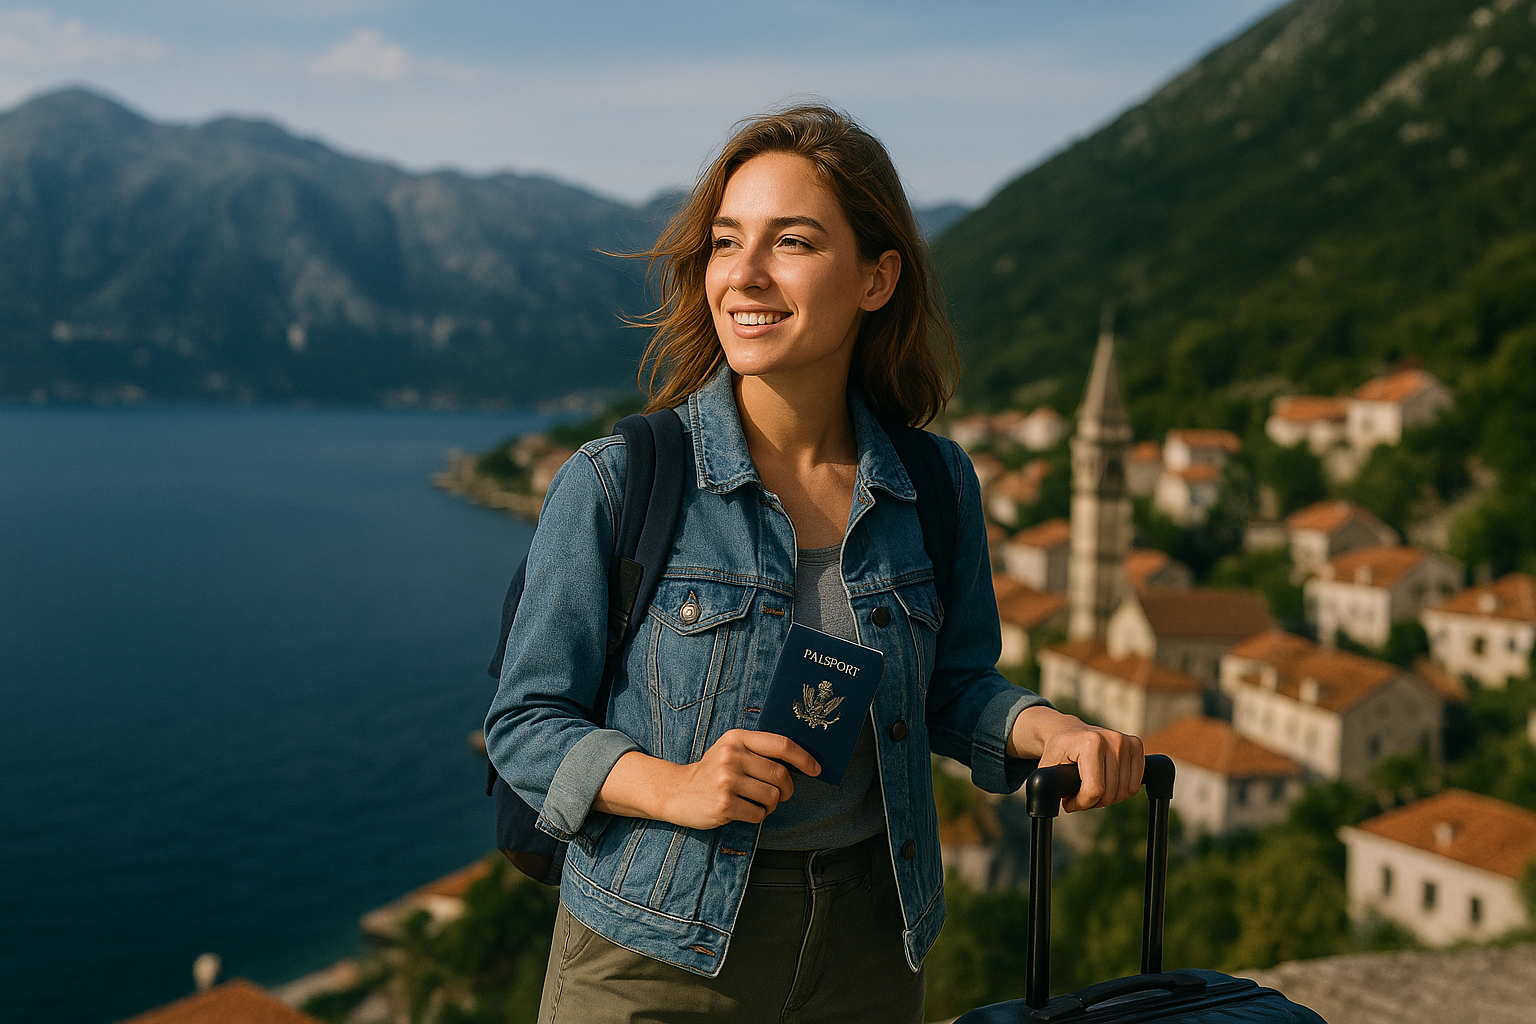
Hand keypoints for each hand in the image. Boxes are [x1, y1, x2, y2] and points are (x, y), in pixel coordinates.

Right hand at [667, 730, 821, 827]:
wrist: (677, 791)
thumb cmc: (712, 771)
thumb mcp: (731, 749)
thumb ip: (758, 750)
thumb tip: (801, 761)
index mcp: (737, 738)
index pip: (781, 744)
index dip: (803, 758)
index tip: (815, 769)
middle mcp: (732, 756)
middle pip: (780, 775)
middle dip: (787, 789)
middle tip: (781, 794)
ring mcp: (727, 780)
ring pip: (772, 797)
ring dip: (772, 805)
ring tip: (758, 803)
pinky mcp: (724, 804)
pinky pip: (759, 814)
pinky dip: (759, 816)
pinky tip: (745, 810)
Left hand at [1008, 706, 1144, 812]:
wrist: (1068, 731)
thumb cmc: (1057, 752)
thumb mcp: (1047, 768)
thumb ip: (1049, 785)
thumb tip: (1063, 803)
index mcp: (1090, 742)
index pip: (1095, 790)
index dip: (1081, 803)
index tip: (1069, 802)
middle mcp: (1112, 739)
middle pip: (1111, 793)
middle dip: (1093, 802)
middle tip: (1078, 795)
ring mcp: (1126, 741)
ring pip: (1125, 791)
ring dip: (1107, 798)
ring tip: (1090, 788)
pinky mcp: (1136, 745)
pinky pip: (1134, 784)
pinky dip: (1121, 790)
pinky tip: (1106, 782)